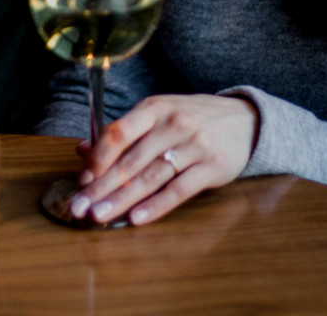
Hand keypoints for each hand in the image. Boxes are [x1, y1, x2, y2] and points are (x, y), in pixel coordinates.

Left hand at [68, 93, 257, 227]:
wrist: (246, 121)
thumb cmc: (194, 119)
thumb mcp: (160, 114)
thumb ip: (124, 132)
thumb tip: (82, 150)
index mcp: (155, 108)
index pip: (119, 132)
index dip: (98, 158)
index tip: (82, 181)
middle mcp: (174, 124)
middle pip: (131, 160)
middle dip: (102, 187)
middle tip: (80, 208)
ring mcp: (195, 144)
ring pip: (151, 176)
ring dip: (122, 199)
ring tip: (100, 216)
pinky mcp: (213, 166)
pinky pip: (179, 189)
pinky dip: (156, 205)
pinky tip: (136, 218)